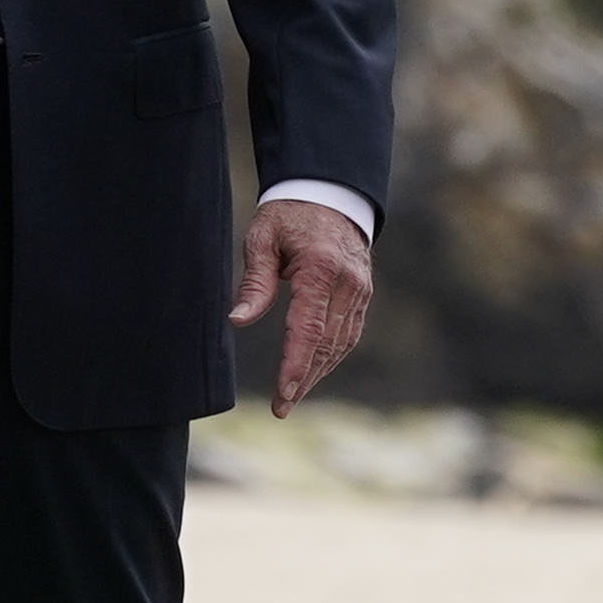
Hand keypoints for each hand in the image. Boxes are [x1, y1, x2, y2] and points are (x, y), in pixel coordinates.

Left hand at [227, 195, 375, 416]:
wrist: (330, 194)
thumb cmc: (289, 215)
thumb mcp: (262, 239)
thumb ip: (255, 282)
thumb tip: (238, 321)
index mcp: (320, 269)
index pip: (308, 329)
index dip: (295, 366)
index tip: (283, 395)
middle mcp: (348, 283)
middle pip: (326, 344)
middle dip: (304, 379)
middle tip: (282, 408)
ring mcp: (361, 290)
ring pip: (341, 344)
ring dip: (318, 373)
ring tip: (293, 396)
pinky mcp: (364, 294)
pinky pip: (349, 333)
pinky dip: (331, 357)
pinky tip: (313, 371)